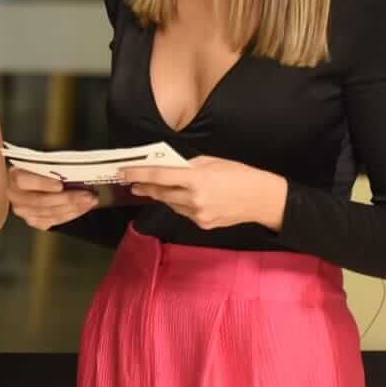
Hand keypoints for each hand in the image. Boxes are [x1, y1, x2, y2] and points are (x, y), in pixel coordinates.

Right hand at [7, 166, 97, 230]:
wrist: (27, 181)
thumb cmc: (36, 168)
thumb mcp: (39, 162)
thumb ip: (51, 167)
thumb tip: (73, 169)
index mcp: (14, 177)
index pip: (24, 181)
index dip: (42, 184)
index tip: (60, 185)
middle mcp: (15, 196)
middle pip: (41, 201)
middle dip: (67, 199)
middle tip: (86, 194)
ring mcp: (23, 211)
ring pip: (50, 213)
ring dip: (73, 208)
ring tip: (89, 201)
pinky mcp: (32, 220)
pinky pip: (53, 221)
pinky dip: (70, 215)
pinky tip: (81, 209)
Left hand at [119, 156, 287, 230]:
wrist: (263, 200)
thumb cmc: (240, 175)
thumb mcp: (212, 162)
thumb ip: (187, 166)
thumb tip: (167, 167)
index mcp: (196, 179)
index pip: (158, 176)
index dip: (137, 174)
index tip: (123, 173)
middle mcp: (194, 199)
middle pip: (160, 193)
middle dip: (144, 187)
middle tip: (132, 182)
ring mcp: (198, 215)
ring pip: (170, 204)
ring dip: (162, 195)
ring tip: (157, 188)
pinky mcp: (203, 225)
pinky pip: (183, 213)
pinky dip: (180, 204)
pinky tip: (184, 198)